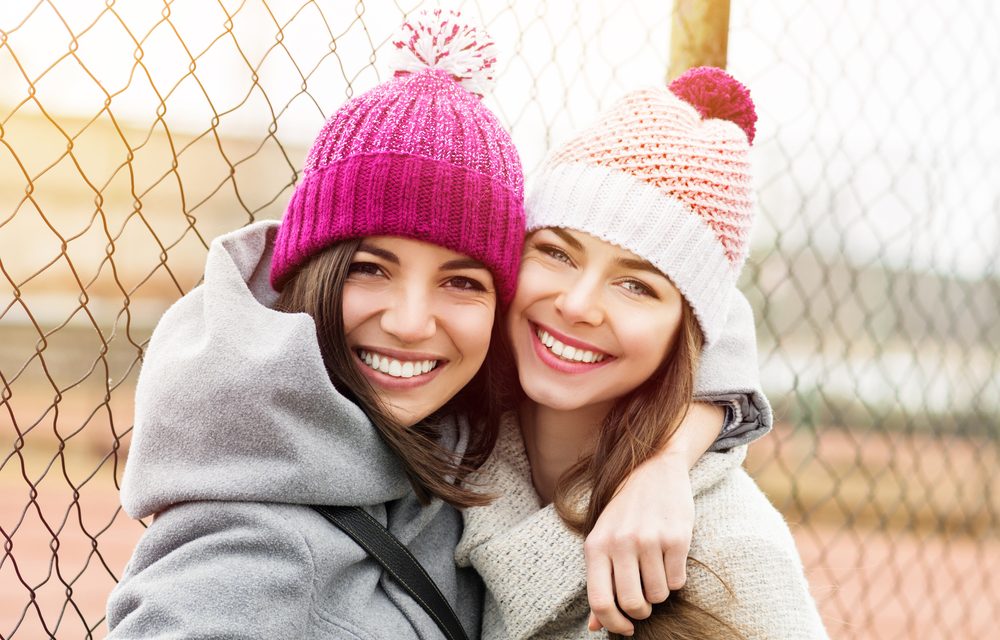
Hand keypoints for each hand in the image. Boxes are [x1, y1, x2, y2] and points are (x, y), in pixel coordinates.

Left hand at [584, 451, 694, 634]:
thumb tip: (595, 626)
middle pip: (632, 603)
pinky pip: (678, 581)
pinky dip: (675, 579)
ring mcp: (649, 540)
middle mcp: (621, 543)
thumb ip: (599, 581)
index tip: (625, 628)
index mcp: (596, 546)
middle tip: (644, 602)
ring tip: (655, 571)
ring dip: (659, 592)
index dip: (613, 623)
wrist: (652, 468)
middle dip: (640, 611)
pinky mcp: (677, 538)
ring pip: (658, 595)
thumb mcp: (603, 540)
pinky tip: (669, 559)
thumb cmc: (623, 510)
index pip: (599, 601)